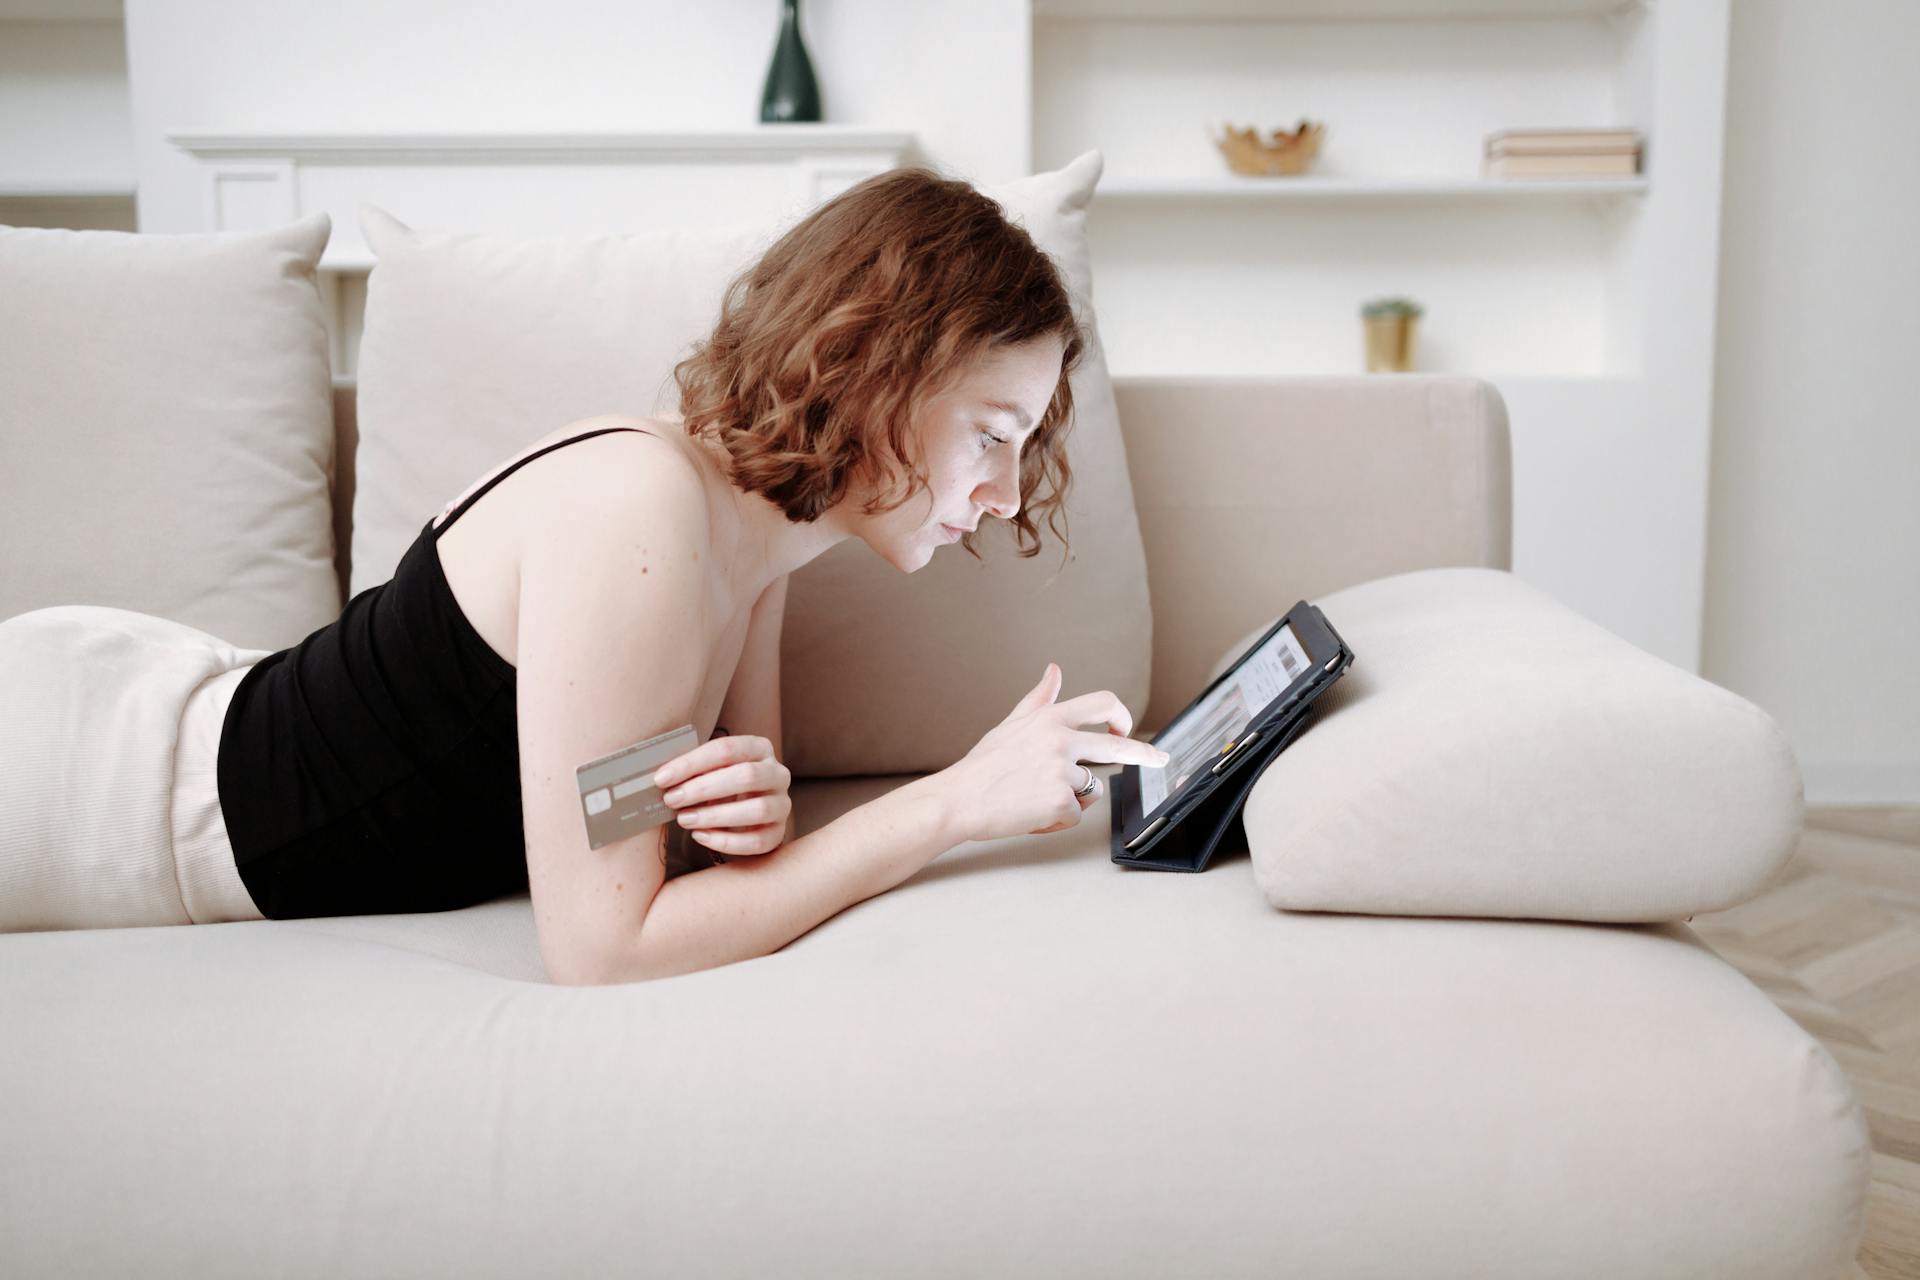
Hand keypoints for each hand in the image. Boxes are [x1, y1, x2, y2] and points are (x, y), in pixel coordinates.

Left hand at [652, 734, 791, 857]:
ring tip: (684, 819)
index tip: (662, 778)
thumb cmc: (720, 784)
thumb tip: (660, 777)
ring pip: (756, 810)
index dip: (692, 763)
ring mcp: (782, 804)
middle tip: (672, 799)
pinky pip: (757, 841)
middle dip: (703, 789)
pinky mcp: (778, 833)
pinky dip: (726, 841)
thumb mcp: (710, 770)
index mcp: (759, 749)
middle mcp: (777, 774)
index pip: (727, 749)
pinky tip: (700, 836)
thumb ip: (693, 769)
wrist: (745, 810)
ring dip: (715, 815)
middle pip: (746, 776)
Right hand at [940, 663, 1169, 843]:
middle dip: (1145, 754)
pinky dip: (1057, 819)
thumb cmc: (983, 765)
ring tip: (1035, 796)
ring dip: (1070, 798)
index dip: (1122, 716)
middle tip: (1160, 759)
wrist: (959, 799)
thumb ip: (1039, 698)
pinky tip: (1033, 813)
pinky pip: (1075, 814)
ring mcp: (1061, 772)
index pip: (1102, 704)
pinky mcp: (1059, 802)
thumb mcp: (1011, 723)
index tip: (1128, 729)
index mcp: (1050, 719)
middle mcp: (1060, 740)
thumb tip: (1055, 670)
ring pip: (1090, 788)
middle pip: (1117, 746)